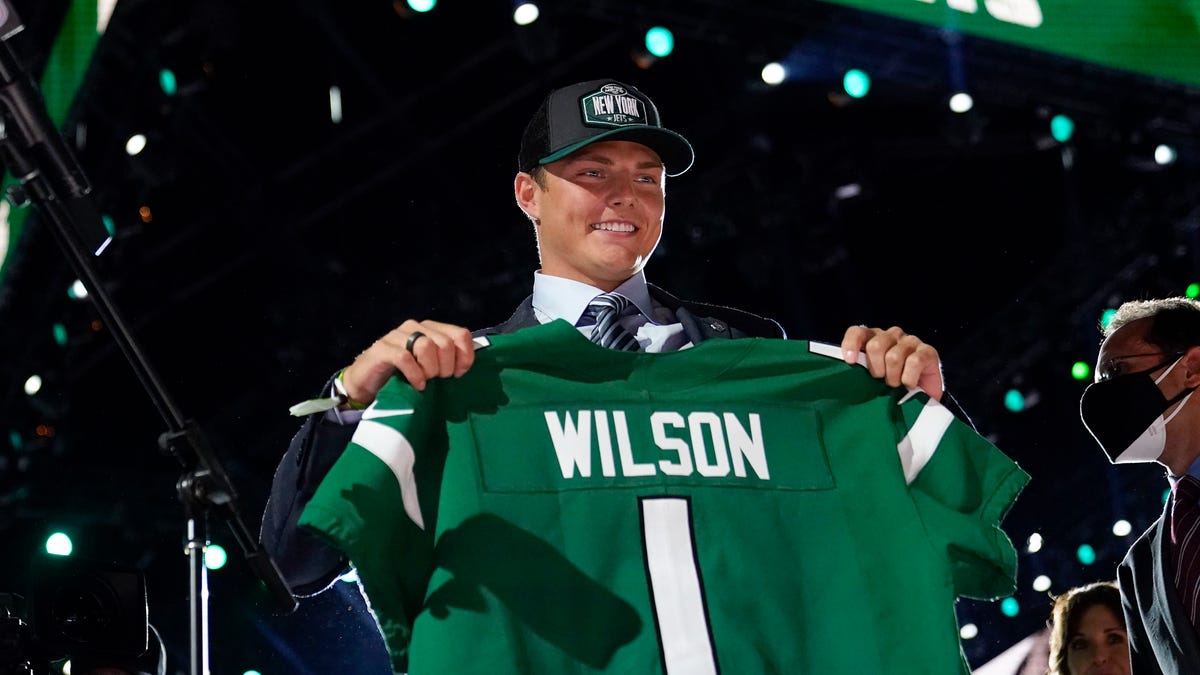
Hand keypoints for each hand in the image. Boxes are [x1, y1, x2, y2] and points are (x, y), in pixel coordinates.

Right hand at [341, 319, 475, 401]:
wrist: (366, 383)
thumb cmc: (403, 376)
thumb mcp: (430, 367)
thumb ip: (447, 361)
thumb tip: (466, 367)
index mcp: (431, 329)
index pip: (461, 334)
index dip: (465, 356)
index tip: (459, 374)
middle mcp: (415, 327)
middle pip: (445, 343)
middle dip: (446, 367)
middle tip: (438, 379)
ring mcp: (397, 336)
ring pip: (426, 346)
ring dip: (430, 369)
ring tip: (426, 380)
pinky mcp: (382, 349)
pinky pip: (405, 358)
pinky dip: (415, 374)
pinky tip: (416, 384)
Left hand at [839, 325, 943, 400]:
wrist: (921, 400)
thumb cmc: (890, 388)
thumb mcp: (870, 379)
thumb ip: (858, 372)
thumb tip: (842, 375)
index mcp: (872, 339)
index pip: (857, 332)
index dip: (851, 344)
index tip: (850, 361)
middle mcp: (891, 336)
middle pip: (876, 345)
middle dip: (876, 368)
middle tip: (880, 380)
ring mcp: (910, 341)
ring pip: (894, 356)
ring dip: (893, 377)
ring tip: (895, 384)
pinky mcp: (928, 351)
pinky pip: (914, 361)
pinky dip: (908, 377)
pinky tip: (909, 384)